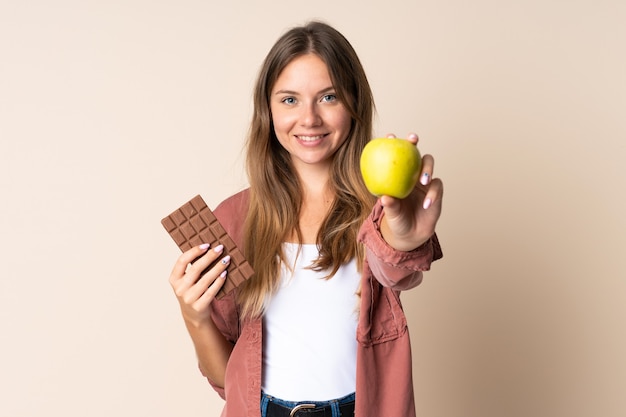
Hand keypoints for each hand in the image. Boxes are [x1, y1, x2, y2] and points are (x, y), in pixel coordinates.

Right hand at [168, 244, 229, 326]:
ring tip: (227, 259)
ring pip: (205, 279)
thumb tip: (209, 249)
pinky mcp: (199, 306)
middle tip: (220, 248)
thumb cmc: (192, 292)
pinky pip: (211, 291)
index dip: (194, 251)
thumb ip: (192, 268)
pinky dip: (219, 281)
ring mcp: (189, 298)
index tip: (207, 244)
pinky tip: (225, 273)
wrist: (193, 315)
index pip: (182, 261)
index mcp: (174, 279)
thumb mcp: (186, 281)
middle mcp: (179, 289)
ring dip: (218, 268)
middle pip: (196, 268)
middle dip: (210, 256)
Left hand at [379, 133, 443, 250]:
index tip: (390, 136)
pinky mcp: (436, 190)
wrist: (410, 234)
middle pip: (413, 152)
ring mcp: (424, 180)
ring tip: (423, 180)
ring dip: (426, 168)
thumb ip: (390, 206)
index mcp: (396, 175)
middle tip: (412, 140)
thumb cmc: (397, 220)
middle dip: (412, 143)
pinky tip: (426, 203)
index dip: (392, 143)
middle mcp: (410, 173)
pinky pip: (436, 186)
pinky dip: (432, 193)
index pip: (394, 155)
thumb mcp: (391, 214)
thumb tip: (385, 198)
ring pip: (428, 164)